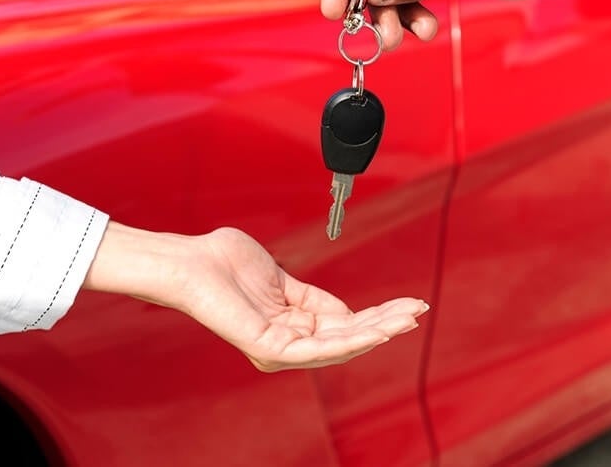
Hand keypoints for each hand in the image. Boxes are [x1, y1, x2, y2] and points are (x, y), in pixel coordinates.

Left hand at [84, 222, 428, 371]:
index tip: (408, 304)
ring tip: (408, 319)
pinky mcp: (270, 349)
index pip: (343, 326)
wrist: (191, 262)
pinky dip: (353, 339)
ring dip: (378, 332)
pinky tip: (377, 329)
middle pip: (348, 338)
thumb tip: (347, 312)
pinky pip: (319, 348)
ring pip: (340, 346)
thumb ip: (313, 298)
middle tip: (418, 310)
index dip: (377, 316)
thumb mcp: (282, 278)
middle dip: (386, 324)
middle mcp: (286, 343)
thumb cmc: (224, 262)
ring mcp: (278, 349)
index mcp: (290, 327)